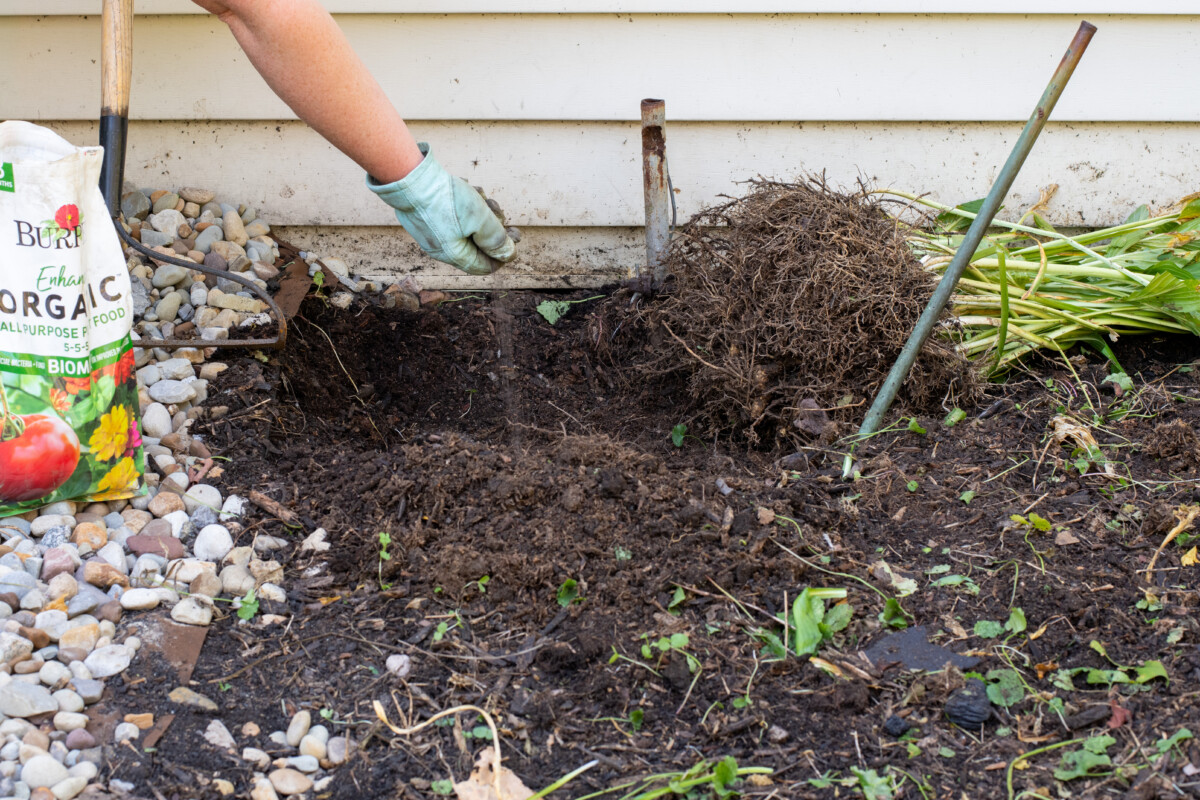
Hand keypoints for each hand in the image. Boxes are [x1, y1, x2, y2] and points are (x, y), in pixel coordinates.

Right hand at [367, 143, 516, 274]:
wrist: (409, 177)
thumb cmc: (445, 199)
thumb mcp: (480, 219)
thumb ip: (497, 240)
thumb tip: (508, 255)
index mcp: (454, 255)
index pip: (486, 266)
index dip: (504, 252)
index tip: (514, 233)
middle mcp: (441, 249)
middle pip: (477, 245)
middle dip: (492, 226)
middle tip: (496, 209)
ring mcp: (432, 233)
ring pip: (466, 227)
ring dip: (479, 211)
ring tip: (479, 194)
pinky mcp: (426, 217)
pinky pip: (452, 216)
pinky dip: (463, 204)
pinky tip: (465, 188)